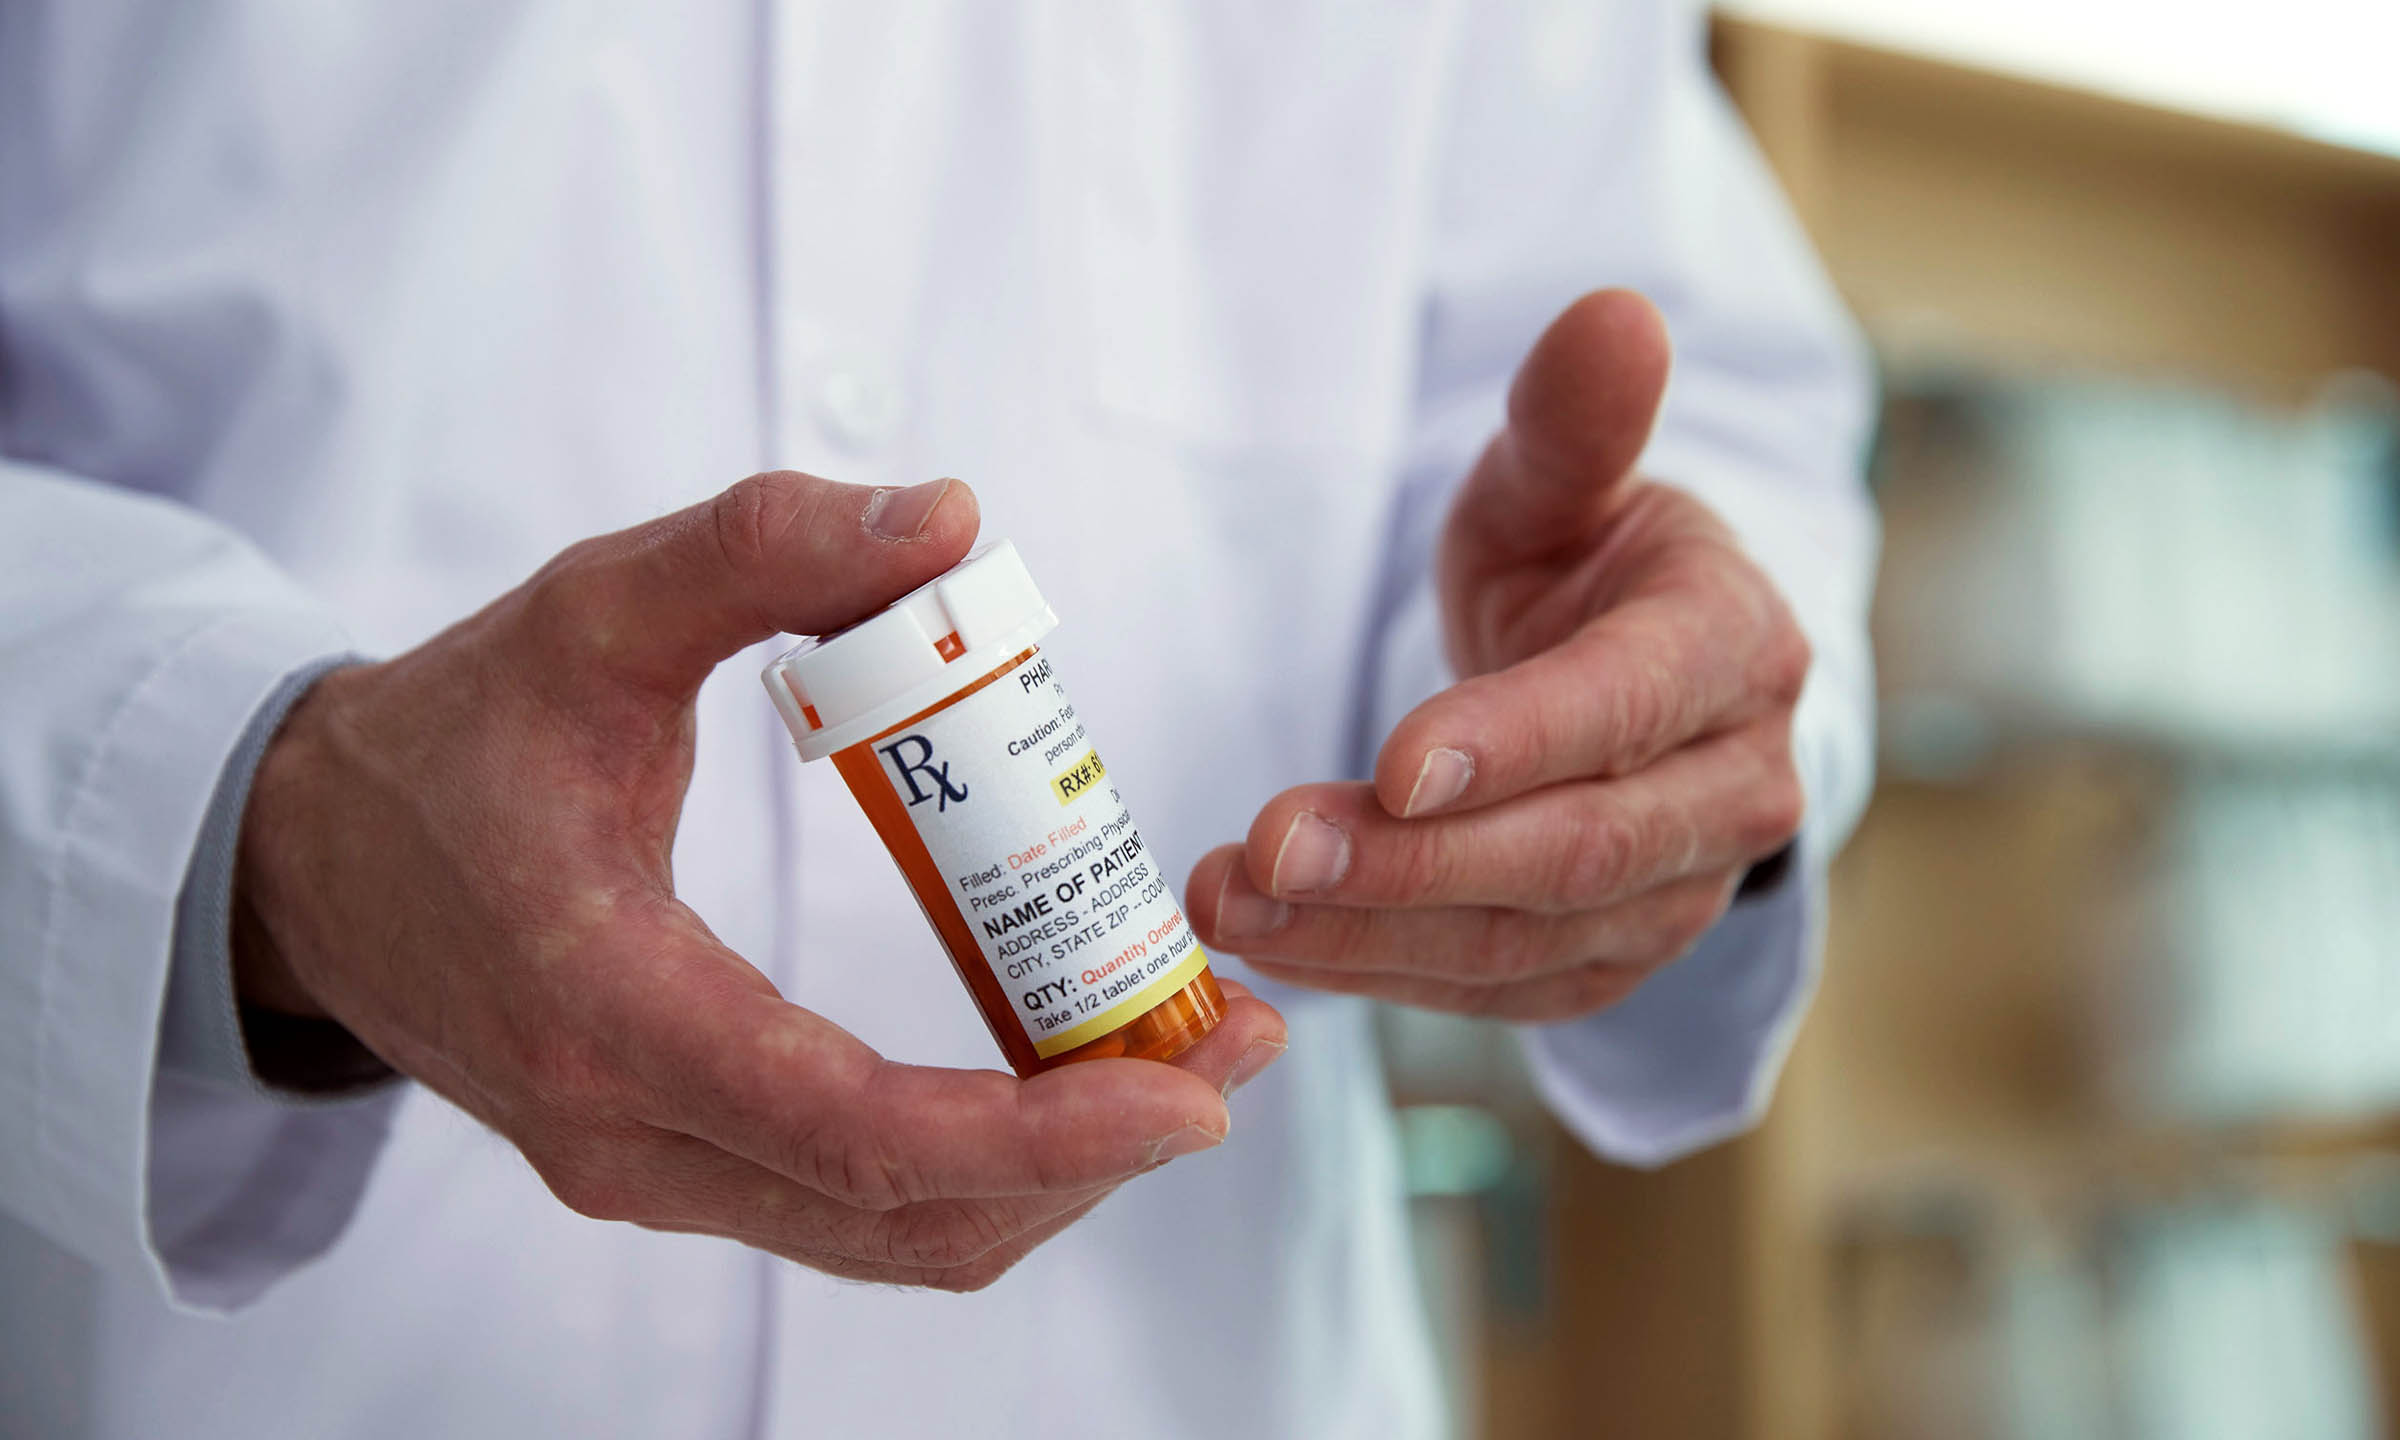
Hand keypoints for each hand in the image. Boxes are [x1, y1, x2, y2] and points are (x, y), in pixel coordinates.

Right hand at [235, 473, 1285, 1289]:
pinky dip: (978, 1162)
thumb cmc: (457, 732)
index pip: (855, 1131)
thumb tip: (956, 522)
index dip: (1042, 1132)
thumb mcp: (594, 606)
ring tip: (1178, 1060)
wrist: (310, 860)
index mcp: (609, 1010)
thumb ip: (763, 550)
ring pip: (890, 1238)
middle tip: (1235, 1050)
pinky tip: (1064, 1074)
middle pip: (905, 1218)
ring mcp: (645, 1171)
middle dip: (1094, 1156)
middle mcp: (627, 1136)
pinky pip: (852, 1207)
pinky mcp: (671, 1164)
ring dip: (1051, 1171)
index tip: (1194, 1095)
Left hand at [1187, 291, 1807, 1021]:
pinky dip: (1383, 975)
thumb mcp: (1567, 482)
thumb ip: (1576, 417)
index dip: (1513, 739)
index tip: (1389, 763)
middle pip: (1573, 848)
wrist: (1637, 686)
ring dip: (1369, 933)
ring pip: (1526, 938)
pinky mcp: (1611, 961)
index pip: (1626, 704)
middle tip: (1263, 853)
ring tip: (1231, 906)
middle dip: (1409, 862)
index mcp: (1732, 647)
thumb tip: (1613, 313)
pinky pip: (1499, 991)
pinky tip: (1281, 950)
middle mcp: (1733, 787)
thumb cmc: (1586, 567)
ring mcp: (1678, 893)